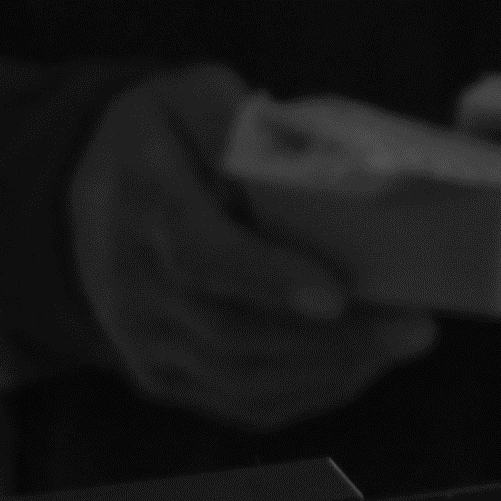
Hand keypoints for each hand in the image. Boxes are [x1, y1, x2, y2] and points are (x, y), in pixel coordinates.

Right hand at [66, 65, 439, 429]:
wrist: (87, 199)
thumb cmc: (157, 140)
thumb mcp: (186, 96)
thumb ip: (235, 122)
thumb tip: (305, 168)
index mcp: (141, 205)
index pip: (200, 254)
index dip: (267, 279)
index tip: (337, 294)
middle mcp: (134, 286)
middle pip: (233, 333)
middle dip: (331, 339)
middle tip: (413, 327)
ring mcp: (146, 342)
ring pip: (242, 379)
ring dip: (330, 370)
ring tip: (398, 345)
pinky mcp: (163, 378)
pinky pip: (241, 403)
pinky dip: (307, 392)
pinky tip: (358, 367)